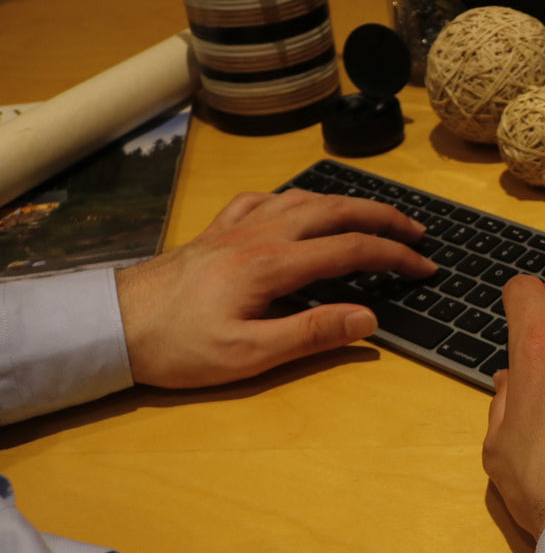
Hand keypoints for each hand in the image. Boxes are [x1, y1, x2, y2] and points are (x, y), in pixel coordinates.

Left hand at [115, 187, 435, 387]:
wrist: (111, 325)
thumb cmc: (177, 345)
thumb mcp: (248, 354)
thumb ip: (312, 333)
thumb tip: (368, 318)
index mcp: (274, 264)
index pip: (352, 250)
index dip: (395, 257)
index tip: (425, 268)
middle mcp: (261, 233)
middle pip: (337, 210)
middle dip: (383, 217)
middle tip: (416, 232)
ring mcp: (238, 226)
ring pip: (305, 198)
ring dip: (347, 203)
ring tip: (372, 216)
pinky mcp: (218, 231)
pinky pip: (267, 200)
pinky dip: (296, 199)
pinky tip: (298, 209)